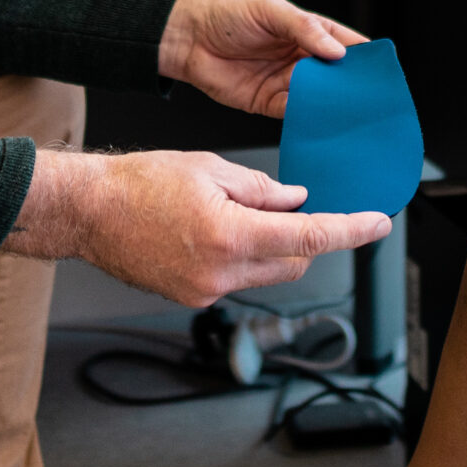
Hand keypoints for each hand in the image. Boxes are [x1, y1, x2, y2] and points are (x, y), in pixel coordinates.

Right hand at [4, 148, 392, 304]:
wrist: (89, 211)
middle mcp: (222, 272)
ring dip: (272, 248)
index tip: (378, 224)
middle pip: (294, 263)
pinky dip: (242, 256)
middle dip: (305, 237)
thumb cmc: (139, 183)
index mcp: (231, 235)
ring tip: (238, 212)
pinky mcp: (192, 296)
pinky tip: (214, 231)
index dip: (351, 231)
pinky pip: (236, 279)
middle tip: (288, 205)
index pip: (310, 237)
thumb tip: (297, 200)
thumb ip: (261, 188)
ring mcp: (206, 291)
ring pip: (267, 273)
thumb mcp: (210, 170)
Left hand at [160, 0, 364, 116]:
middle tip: (372, 102)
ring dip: (332, 108)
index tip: (382, 71)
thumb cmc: (226, 15)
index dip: (364, 57)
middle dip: (353, 89)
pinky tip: (319, 124)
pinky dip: (306, 120)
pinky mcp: (268, 103)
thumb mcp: (269, 12)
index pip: (345, 45)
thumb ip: (304, 29)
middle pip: (336, 77)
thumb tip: (337, 50)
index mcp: (307, 31)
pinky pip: (293, 114)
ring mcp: (285, 82)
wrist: (187, 39)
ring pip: (318, 98)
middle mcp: (300, 58)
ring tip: (351, 118)